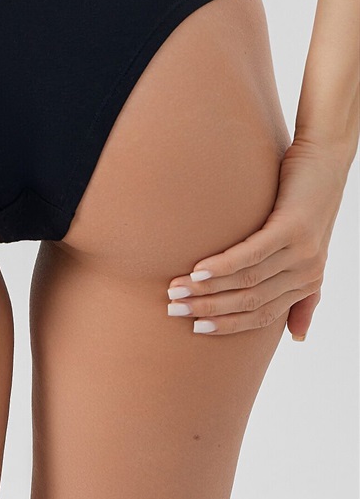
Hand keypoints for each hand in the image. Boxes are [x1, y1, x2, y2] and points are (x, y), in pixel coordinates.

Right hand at [165, 137, 348, 338]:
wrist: (325, 160)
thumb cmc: (306, 203)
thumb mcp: (307, 252)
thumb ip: (304, 296)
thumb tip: (298, 338)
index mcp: (308, 284)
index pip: (262, 317)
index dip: (226, 325)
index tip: (193, 328)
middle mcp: (307, 273)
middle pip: (250, 302)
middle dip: (208, 309)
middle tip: (173, 308)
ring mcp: (302, 251)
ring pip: (247, 280)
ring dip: (206, 288)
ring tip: (175, 289)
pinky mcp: (293, 227)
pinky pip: (252, 254)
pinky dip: (222, 266)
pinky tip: (198, 270)